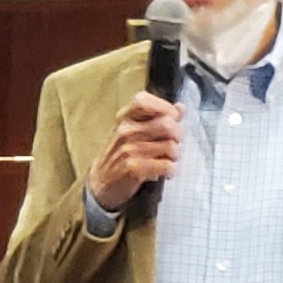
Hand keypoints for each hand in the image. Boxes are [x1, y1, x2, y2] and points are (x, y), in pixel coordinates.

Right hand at [88, 91, 183, 210]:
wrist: (101, 182)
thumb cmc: (122, 153)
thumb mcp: (134, 131)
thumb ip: (158, 117)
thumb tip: (180, 108)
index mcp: (125, 118)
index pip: (144, 100)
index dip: (165, 107)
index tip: (173, 118)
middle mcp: (125, 131)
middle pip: (166, 124)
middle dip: (178, 135)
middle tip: (174, 143)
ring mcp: (128, 149)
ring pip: (170, 146)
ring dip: (175, 155)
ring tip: (169, 159)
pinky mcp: (133, 168)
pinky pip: (166, 165)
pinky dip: (172, 170)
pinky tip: (167, 172)